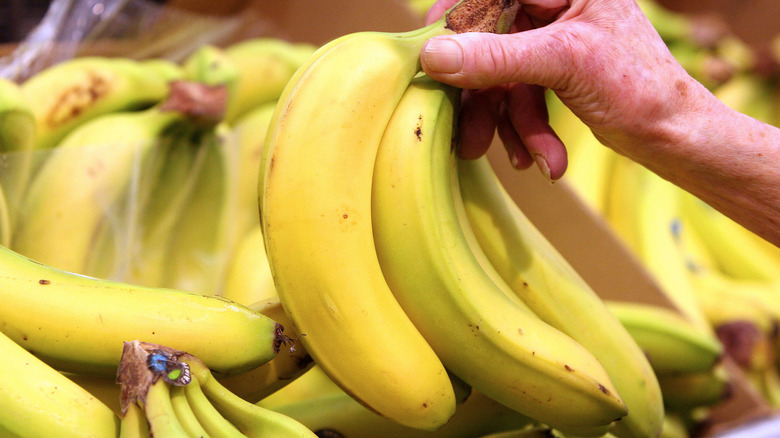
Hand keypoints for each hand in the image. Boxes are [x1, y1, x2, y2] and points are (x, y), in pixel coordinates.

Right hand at [422, 0, 702, 180]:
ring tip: (525, 160)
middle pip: (486, 41)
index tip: (431, 61)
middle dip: (484, 100)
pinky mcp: (549, 69)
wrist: (675, 135)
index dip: (455, 23)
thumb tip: (433, 55)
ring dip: (508, 125)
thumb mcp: (563, 63)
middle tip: (469, 139)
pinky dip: (525, 131)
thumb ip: (496, 57)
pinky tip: (542, 159)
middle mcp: (552, 3)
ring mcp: (550, 37)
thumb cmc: (638, 87)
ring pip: (499, 76)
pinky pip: (516, 95)